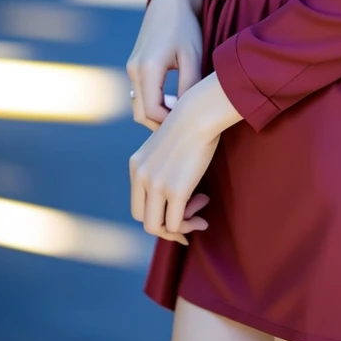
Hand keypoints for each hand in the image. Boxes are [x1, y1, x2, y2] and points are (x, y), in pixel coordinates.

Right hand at [127, 0, 202, 130]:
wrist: (170, 2)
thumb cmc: (186, 27)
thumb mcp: (192, 56)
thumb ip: (188, 86)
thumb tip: (185, 113)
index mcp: (148, 68)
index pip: (153, 111)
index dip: (170, 122)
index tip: (191, 123)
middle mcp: (134, 69)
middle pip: (141, 113)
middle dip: (161, 124)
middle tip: (186, 127)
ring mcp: (132, 68)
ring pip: (138, 105)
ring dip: (156, 114)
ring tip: (181, 115)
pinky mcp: (134, 66)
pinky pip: (140, 94)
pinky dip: (152, 104)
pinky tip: (173, 102)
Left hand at [129, 94, 219, 245]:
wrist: (200, 114)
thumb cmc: (191, 126)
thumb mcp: (167, 147)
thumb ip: (163, 166)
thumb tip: (173, 192)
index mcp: (136, 166)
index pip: (137, 205)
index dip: (156, 215)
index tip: (177, 213)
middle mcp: (141, 177)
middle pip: (144, 220)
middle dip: (166, 225)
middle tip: (189, 217)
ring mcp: (156, 185)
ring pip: (157, 227)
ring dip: (180, 227)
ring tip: (201, 210)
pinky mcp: (175, 190)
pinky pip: (176, 224)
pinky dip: (190, 225)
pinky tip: (203, 213)